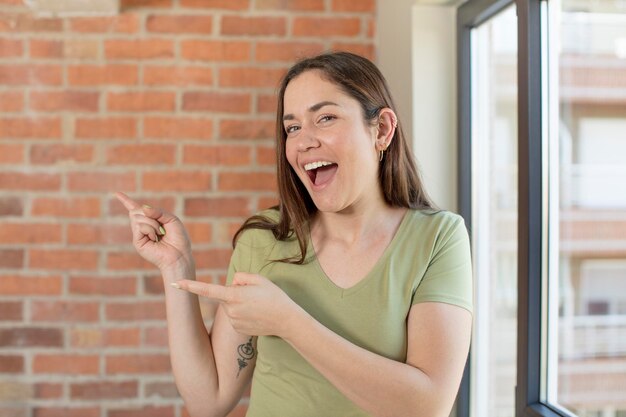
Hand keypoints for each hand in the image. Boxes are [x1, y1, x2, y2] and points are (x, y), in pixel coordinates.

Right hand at [115, 191, 193, 271]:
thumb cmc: (178, 239)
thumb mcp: (172, 219)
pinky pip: (140, 226)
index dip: (126, 201)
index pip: (136, 209)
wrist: (179, 255)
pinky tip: (155, 239)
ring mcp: (138, 235)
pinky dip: (150, 229)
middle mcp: (142, 227)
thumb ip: (159, 211)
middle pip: (137, 211)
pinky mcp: (137, 242)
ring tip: (160, 234)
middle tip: (161, 227)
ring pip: (138, 217)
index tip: (117, 193)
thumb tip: (143, 209)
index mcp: (150, 221)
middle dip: (150, 214)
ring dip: (153, 224)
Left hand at [172, 272, 300, 336]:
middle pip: (225, 294)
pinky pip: (236, 316)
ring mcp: (233, 321)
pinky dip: (244, 314)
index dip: (190, 286)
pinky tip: (257, 315)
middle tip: (255, 295)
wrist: (286, 321)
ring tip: (258, 306)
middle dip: (235, 292)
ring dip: (240, 303)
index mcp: (234, 295)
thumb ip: (241, 277)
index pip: (208, 289)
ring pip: (231, 306)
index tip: (176, 284)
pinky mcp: (238, 329)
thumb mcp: (259, 279)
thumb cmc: (274, 297)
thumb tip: (232, 283)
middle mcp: (230, 310)